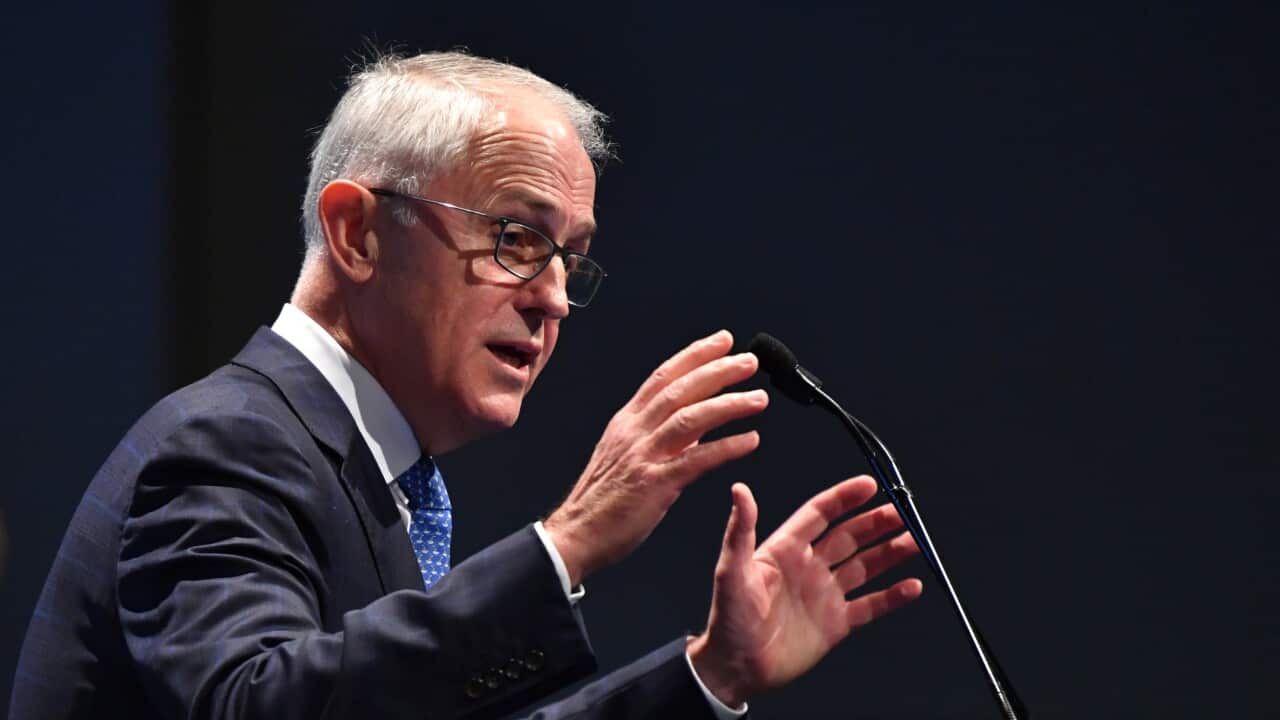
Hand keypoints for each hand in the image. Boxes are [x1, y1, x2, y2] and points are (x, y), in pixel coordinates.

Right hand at [545, 330, 767, 585]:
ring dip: (729, 404)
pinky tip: (750, 441)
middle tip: (749, 361)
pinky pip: (696, 460)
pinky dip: (727, 447)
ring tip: (758, 398)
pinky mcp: (655, 484)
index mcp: (627, 421)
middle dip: (718, 370)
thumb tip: (696, 419)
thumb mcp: (626, 454)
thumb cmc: (602, 500)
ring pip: (691, 418)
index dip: (695, 355)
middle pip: (680, 389)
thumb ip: (660, 434)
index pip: (663, 376)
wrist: (576, 533)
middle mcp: (634, 431)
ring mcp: (644, 456)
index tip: (723, 341)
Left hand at [687, 477, 922, 706]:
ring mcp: (824, 594)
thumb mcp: (732, 571)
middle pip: (849, 536)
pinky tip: (912, 586)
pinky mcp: (835, 623)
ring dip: (890, 553)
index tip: (869, 485)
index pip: (820, 514)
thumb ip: (740, 530)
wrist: (736, 668)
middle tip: (902, 512)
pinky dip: (892, 596)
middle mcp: (809, 567)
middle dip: (876, 523)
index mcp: (785, 549)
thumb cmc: (728, 619)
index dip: (844, 498)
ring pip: (865, 566)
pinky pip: (870, 605)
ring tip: (915, 542)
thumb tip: (740, 490)